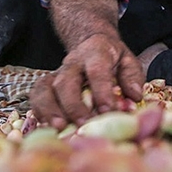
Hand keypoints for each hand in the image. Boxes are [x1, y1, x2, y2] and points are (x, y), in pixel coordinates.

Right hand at [29, 32, 143, 128]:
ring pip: (45, 88)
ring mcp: (56, 73)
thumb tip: (135, 96)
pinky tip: (48, 128)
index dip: (101, 90)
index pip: (97, 70)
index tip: (108, 110)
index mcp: (95, 53)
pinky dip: (39, 112)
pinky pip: (36, 96)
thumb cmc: (112, 58)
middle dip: (73, 105)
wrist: (90, 43)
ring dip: (50, 109)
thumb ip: (132, 77)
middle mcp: (72, 62)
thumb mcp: (127, 60)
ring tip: (60, 128)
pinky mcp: (46, 85)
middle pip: (66, 81)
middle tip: (84, 125)